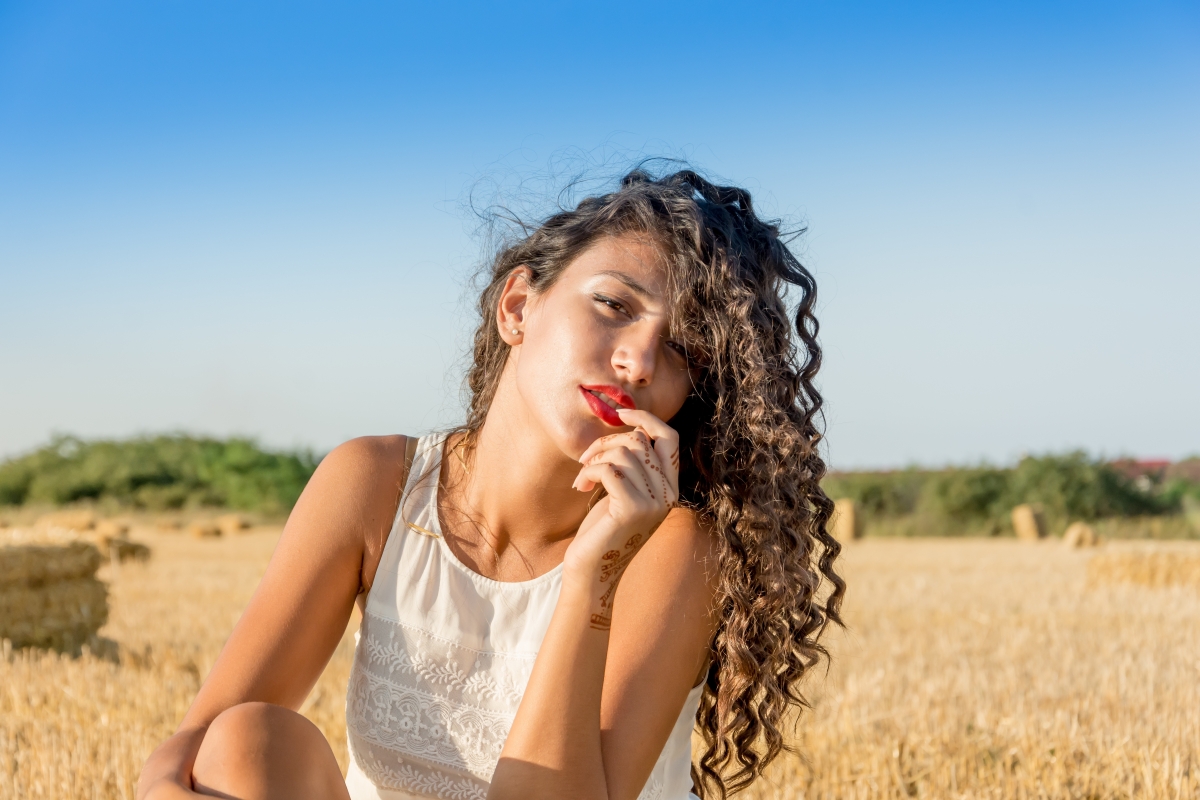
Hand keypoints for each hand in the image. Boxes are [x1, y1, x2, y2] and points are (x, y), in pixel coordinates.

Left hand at [566, 409, 679, 628]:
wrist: (592, 571)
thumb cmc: (602, 529)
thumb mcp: (622, 491)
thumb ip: (632, 464)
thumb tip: (625, 426)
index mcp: (670, 487)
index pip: (669, 437)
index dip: (645, 419)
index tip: (619, 415)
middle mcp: (669, 494)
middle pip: (639, 441)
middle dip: (606, 442)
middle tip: (586, 461)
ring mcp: (654, 503)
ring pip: (623, 453)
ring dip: (594, 459)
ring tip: (583, 478)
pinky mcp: (632, 510)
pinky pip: (610, 469)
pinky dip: (589, 472)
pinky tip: (580, 487)